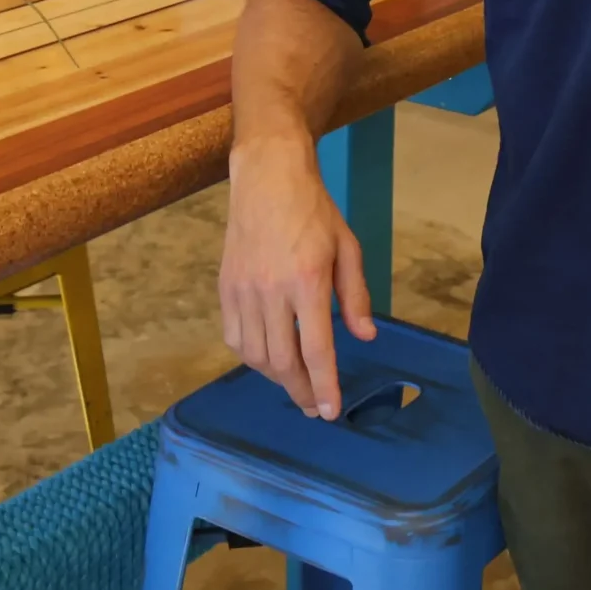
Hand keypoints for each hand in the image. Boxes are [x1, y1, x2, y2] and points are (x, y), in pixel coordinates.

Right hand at [218, 134, 375, 419]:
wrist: (267, 177)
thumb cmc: (314, 211)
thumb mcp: (347, 247)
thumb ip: (355, 296)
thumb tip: (365, 337)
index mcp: (307, 281)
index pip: (315, 349)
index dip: (323, 386)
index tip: (329, 412)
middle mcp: (270, 291)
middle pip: (282, 362)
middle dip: (300, 392)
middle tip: (314, 408)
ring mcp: (243, 290)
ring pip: (255, 355)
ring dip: (276, 377)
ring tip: (295, 382)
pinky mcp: (225, 287)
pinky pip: (235, 337)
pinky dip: (251, 356)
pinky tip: (268, 357)